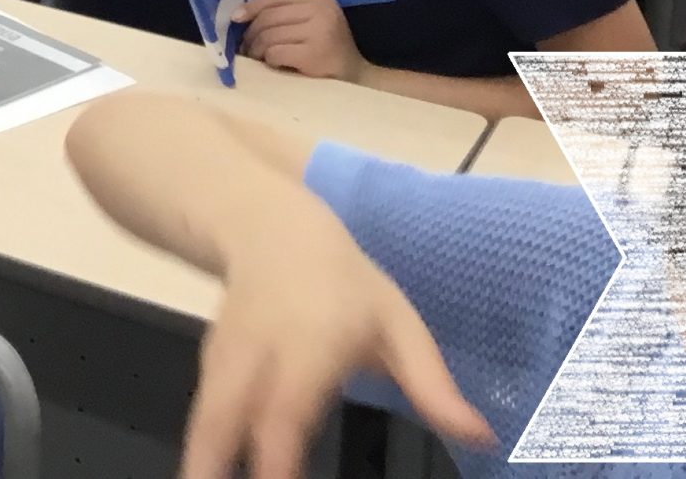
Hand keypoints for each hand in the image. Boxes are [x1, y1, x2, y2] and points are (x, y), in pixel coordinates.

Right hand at [184, 208, 492, 478]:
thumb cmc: (346, 285)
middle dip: (213, 460)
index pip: (288, 409)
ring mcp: (225, 358)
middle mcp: (258, 355)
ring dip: (202, 457)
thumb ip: (433, 386)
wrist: (272, 231)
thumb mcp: (400, 325)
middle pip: (224, 415)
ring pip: (204, 415)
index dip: (277, 455)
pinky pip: (203, 411)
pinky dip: (204, 444)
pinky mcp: (209, 366)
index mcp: (310, 346)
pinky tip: (207, 472)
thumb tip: (482, 439)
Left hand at [239, 0, 365, 82]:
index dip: (253, 5)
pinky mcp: (313, 55)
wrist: (357, 79)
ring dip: (257, 49)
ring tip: (256, 56)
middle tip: (246, 46)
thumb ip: (288, 14)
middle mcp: (322, 12)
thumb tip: (241, 14)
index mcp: (321, 1)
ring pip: (269, 35)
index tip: (236, 17)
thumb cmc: (328, 51)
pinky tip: (273, 64)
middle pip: (270, 16)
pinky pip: (275, 52)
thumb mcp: (314, 23)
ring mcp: (319, 33)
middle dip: (252, 32)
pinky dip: (268, 59)